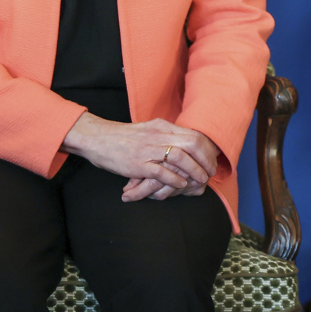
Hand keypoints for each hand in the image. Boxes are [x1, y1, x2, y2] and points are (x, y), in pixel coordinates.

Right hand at [61, 115, 220, 199]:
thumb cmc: (124, 138)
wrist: (97, 139)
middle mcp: (159, 135)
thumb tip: (187, 144)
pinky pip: (162, 172)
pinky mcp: (138, 163)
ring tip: (200, 180)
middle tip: (210, 172)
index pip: (195, 134)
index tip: (213, 160)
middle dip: (206, 160)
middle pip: (193, 143)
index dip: (208, 149)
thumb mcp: (150, 130)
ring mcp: (149, 149)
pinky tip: (181, 185)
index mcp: (163, 126)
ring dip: (195, 170)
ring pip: (181, 157)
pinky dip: (175, 179)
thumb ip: (167, 135)